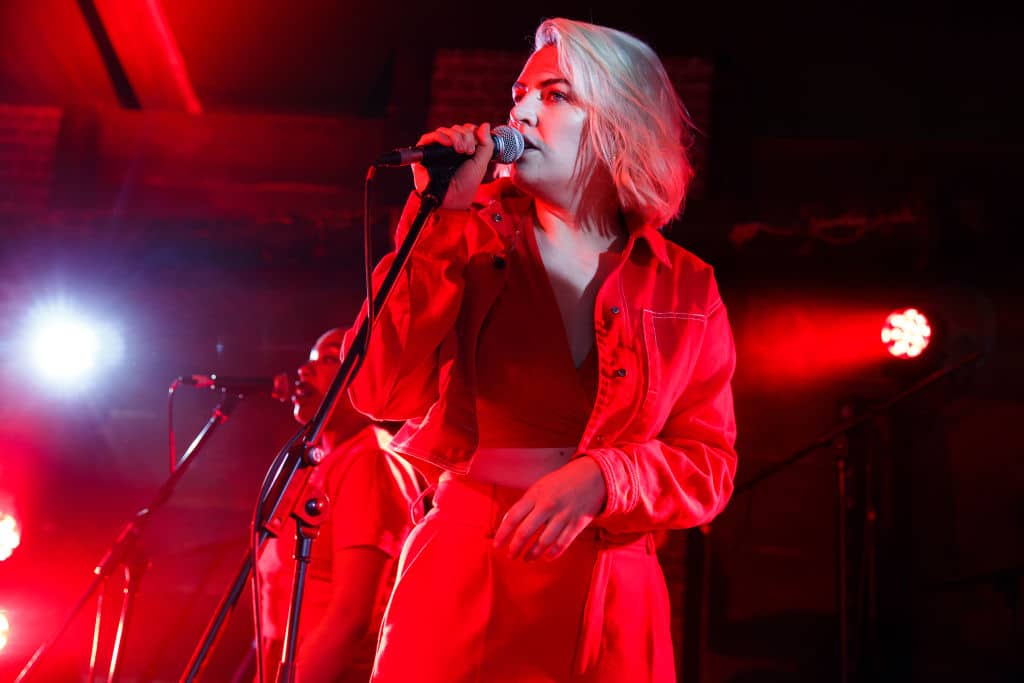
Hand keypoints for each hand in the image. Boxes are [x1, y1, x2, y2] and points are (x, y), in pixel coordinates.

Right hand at [412, 123, 493, 209]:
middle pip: (456, 128)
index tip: (478, 142)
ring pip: (444, 130)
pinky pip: (429, 137)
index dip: (472, 131)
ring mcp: (437, 149)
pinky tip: (448, 143)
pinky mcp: (424, 153)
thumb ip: (486, 144)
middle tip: (469, 150)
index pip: (466, 129)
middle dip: (466, 136)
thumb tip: (485, 125)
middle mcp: (449, 147)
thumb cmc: (467, 184)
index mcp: (462, 148)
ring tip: (461, 150)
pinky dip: (440, 136)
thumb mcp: (481, 163)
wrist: (454, 198)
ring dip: (455, 136)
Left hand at [492, 457, 607, 561]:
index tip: (497, 545)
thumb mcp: (539, 487)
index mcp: (535, 495)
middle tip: (511, 555)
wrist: (592, 476)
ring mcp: (563, 516)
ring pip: (543, 542)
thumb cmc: (561, 483)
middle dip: (515, 547)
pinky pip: (562, 544)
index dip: (502, 534)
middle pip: (525, 532)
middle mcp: (548, 506)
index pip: (513, 517)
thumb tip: (506, 523)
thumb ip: (524, 505)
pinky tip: (545, 557)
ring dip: (532, 554)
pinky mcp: (576, 524)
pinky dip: (552, 553)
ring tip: (525, 558)